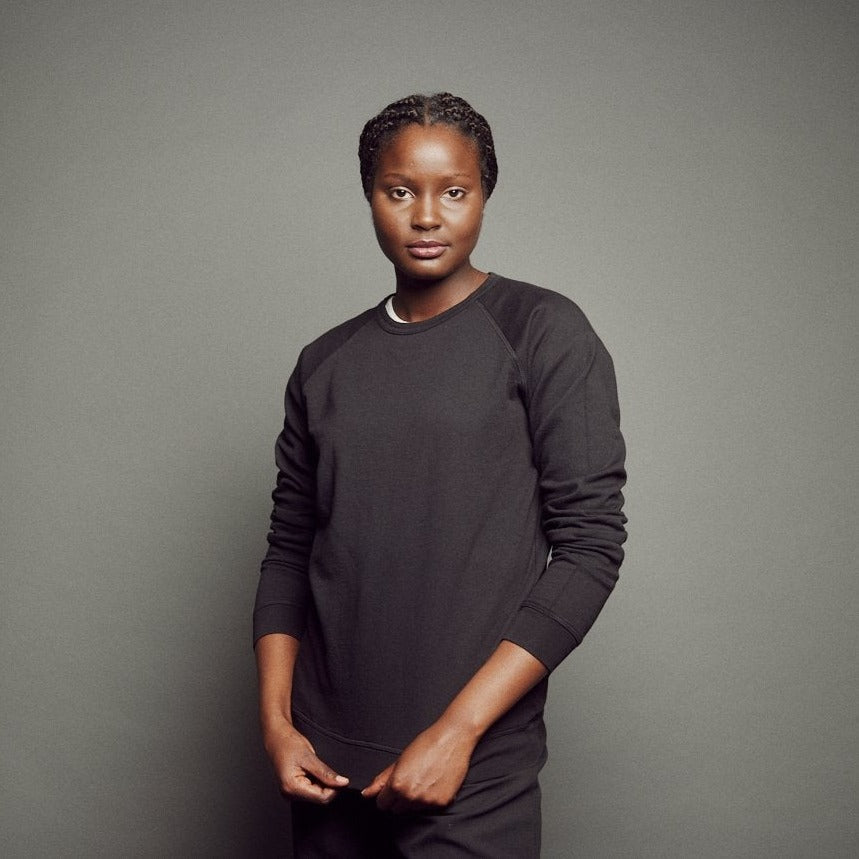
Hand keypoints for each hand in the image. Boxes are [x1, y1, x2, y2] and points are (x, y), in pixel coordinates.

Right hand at [262, 716, 348, 803]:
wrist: (277, 738)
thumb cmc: (289, 744)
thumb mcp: (310, 757)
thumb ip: (326, 773)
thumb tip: (343, 783)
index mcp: (292, 788)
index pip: (322, 798)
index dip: (334, 788)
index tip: (340, 777)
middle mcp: (289, 794)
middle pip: (319, 798)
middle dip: (327, 786)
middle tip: (325, 768)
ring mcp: (290, 793)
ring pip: (315, 795)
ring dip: (321, 783)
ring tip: (315, 768)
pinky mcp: (292, 790)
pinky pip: (310, 791)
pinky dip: (316, 782)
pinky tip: (311, 771)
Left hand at [361, 720, 476, 812]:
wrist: (453, 739)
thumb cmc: (426, 744)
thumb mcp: (400, 759)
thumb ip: (382, 780)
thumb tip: (366, 793)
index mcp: (398, 785)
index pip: (382, 804)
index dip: (386, 795)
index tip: (392, 788)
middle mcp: (411, 796)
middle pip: (396, 809)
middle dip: (399, 798)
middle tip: (410, 780)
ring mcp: (427, 802)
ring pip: (412, 810)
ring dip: (414, 799)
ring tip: (424, 779)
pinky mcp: (442, 803)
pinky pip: (429, 807)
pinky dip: (430, 798)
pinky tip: (435, 782)